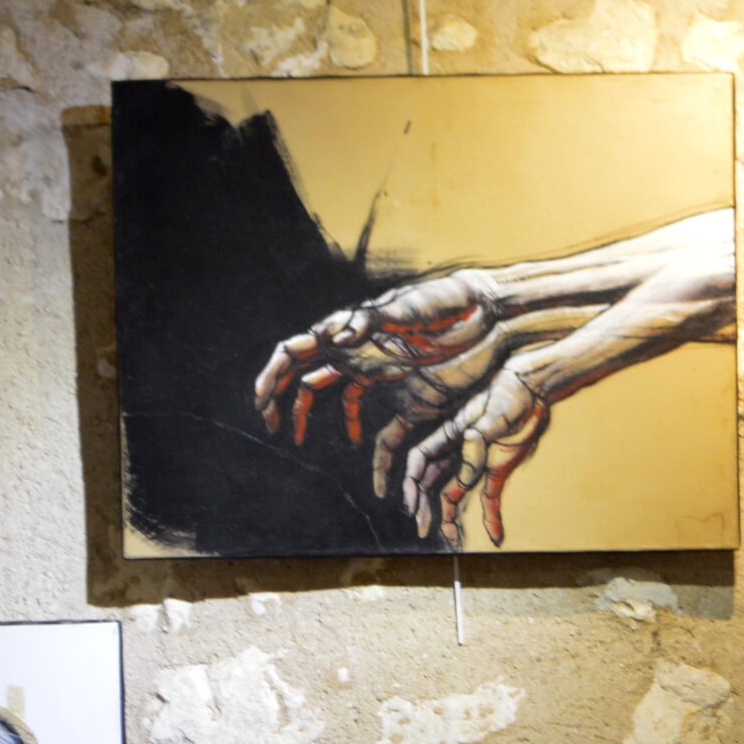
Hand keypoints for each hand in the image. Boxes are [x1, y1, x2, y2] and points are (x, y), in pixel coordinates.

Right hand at [251, 271, 497, 447]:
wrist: (481, 308)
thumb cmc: (447, 302)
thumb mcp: (411, 309)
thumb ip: (374, 320)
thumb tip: (335, 336)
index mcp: (349, 328)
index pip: (297, 349)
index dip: (272, 374)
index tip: (261, 402)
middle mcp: (351, 343)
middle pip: (301, 369)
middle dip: (278, 395)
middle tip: (270, 425)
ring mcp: (368, 359)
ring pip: (323, 386)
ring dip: (305, 410)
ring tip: (297, 438)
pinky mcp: (389, 374)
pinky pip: (358, 399)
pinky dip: (350, 419)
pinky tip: (356, 441)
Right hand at [400, 367, 551, 546]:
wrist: (534, 391)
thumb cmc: (512, 392)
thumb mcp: (498, 409)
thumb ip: (482, 430)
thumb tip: (470, 447)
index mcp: (450, 433)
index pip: (420, 460)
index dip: (411, 482)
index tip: (411, 503)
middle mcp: (458, 451)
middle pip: (432, 482)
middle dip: (423, 505)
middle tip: (422, 529)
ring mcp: (478, 462)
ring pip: (454, 493)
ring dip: (448, 516)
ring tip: (450, 539)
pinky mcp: (497, 469)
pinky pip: (490, 496)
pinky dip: (491, 517)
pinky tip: (494, 535)